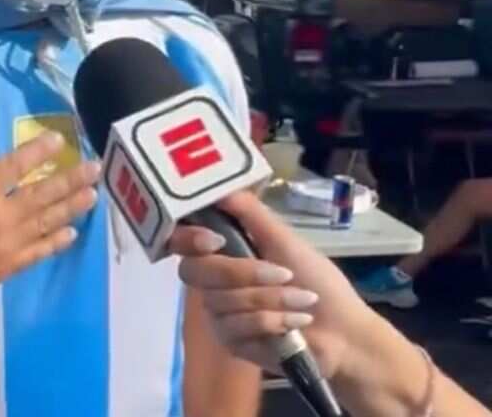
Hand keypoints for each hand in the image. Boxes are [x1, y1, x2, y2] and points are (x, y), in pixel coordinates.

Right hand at [0, 123, 99, 319]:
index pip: (14, 166)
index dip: (38, 151)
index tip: (59, 140)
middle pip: (42, 194)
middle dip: (70, 179)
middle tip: (94, 167)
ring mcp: (7, 246)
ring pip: (47, 222)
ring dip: (72, 207)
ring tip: (93, 194)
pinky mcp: (6, 268)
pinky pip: (40, 252)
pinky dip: (57, 242)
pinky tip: (72, 233)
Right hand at [168, 190, 385, 380]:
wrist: (345, 333)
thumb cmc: (319, 282)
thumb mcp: (286, 241)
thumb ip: (251, 213)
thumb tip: (218, 186)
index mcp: (223, 253)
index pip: (181, 242)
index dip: (187, 239)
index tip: (214, 241)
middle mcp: (213, 282)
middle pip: (194, 272)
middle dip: (244, 273)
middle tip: (283, 274)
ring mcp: (218, 314)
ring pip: (220, 301)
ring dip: (271, 299)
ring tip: (302, 301)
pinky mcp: (229, 341)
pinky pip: (235, 327)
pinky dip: (272, 321)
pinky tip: (295, 324)